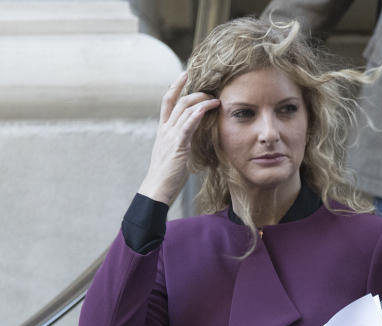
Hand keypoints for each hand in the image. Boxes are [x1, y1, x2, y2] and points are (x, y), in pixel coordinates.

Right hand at [138, 71, 219, 204]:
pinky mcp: (177, 144)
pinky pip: (187, 125)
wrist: (157, 187)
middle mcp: (165, 129)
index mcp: (163, 130)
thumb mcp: (174, 153)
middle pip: (177, 101)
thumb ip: (181, 141)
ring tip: (215, 99)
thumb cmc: (167, 174)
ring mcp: (170, 136)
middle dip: (192, 90)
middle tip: (208, 86)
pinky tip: (207, 107)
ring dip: (200, 101)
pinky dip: (197, 114)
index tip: (185, 74)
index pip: (167, 102)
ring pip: (183, 110)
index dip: (175, 86)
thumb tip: (192, 137)